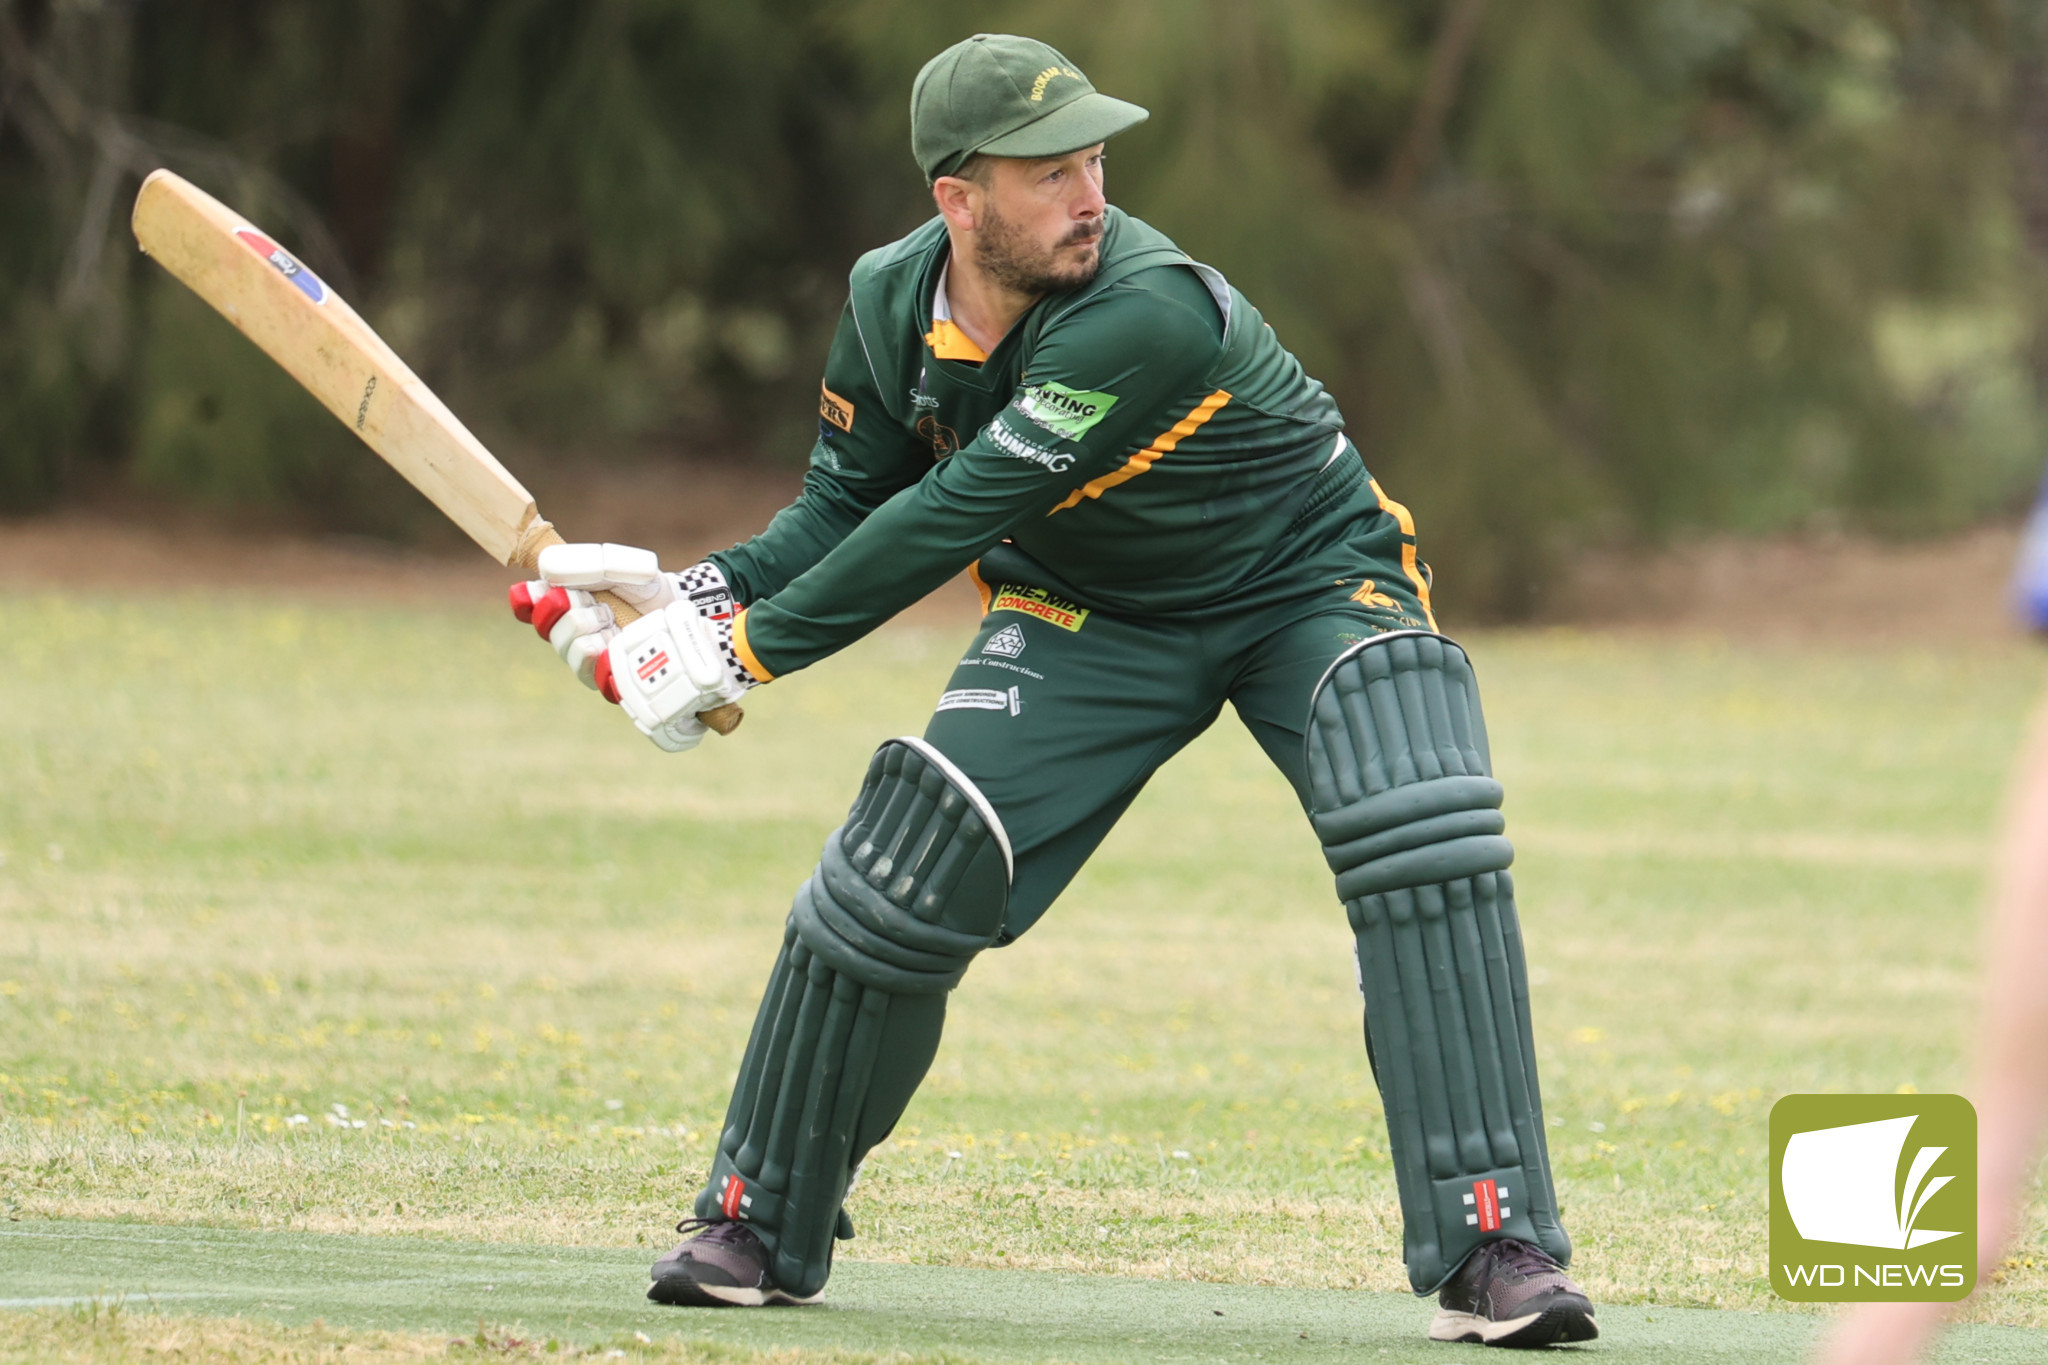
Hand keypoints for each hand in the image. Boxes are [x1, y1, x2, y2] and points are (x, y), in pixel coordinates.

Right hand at [508, 544, 754, 751]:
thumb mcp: (622, 566)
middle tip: (591, 605)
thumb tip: (545, 568)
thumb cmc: (650, 587)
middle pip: (552, 635)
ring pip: (573, 658)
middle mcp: (579, 635)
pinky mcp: (621, 678)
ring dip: (582, 639)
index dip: (529, 604)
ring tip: (603, 623)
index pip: (535, 610)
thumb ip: (588, 564)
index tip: (538, 593)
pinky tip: (603, 654)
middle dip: (567, 619)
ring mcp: (599, 659)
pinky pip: (601, 682)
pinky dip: (600, 668)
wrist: (686, 605)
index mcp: (571, 606)